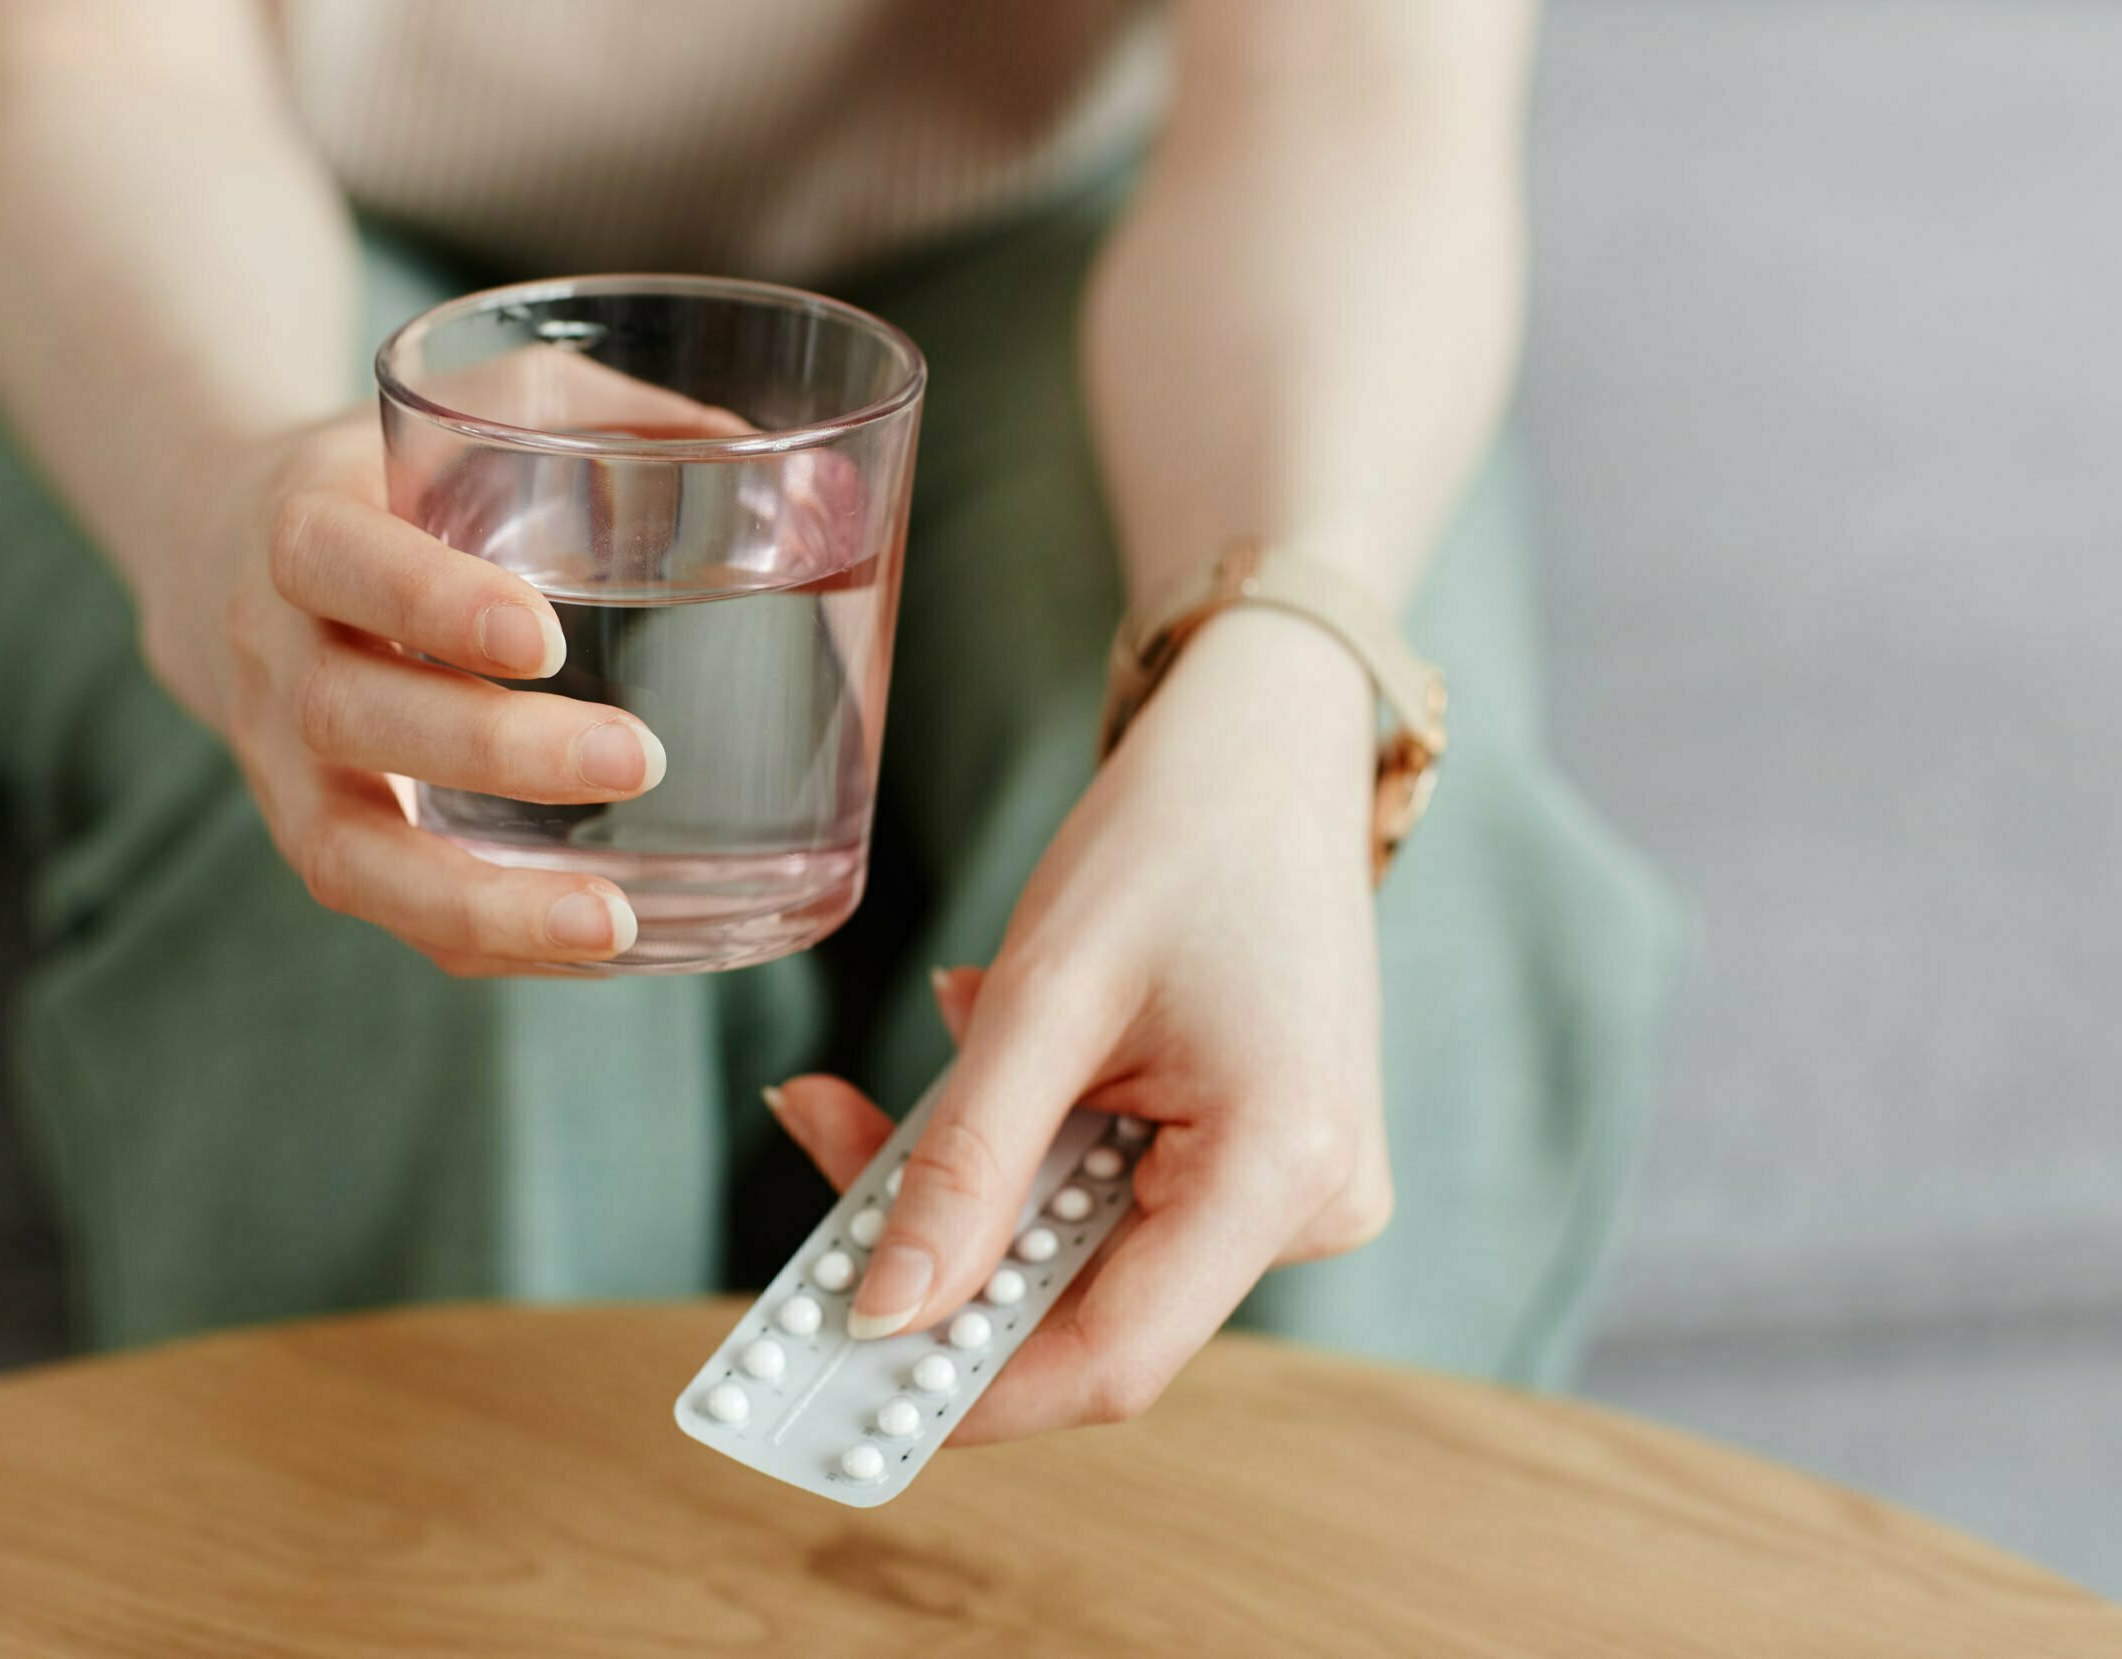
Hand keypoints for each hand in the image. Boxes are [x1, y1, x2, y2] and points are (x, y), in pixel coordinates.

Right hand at [134, 356, 741, 974]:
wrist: (233, 557)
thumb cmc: (405, 475)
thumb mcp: (488, 407)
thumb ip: (624, 423)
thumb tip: (809, 480)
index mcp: (303, 526)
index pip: (340, 564)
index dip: (428, 604)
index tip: (540, 635)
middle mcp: (275, 656)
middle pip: (352, 718)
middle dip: (494, 752)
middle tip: (641, 760)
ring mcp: (286, 766)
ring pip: (351, 855)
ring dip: (481, 900)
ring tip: (613, 926)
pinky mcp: (323, 836)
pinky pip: (391, 911)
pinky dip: (489, 940)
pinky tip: (594, 949)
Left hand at [765, 610, 1393, 1441]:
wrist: (1268, 753)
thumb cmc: (1174, 843)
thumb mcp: (1044, 994)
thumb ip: (965, 1163)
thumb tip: (884, 1313)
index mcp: (1285, 1167)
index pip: (1111, 1357)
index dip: (964, 1385)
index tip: (832, 1374)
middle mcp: (1315, 1204)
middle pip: (1086, 1305)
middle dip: (942, 1253)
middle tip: (824, 1136)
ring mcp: (1298, 1191)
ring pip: (1088, 1252)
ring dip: (975, 1182)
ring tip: (911, 1062)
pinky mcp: (1266, 1165)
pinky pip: (1118, 1200)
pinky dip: (1030, 1147)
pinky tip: (997, 1043)